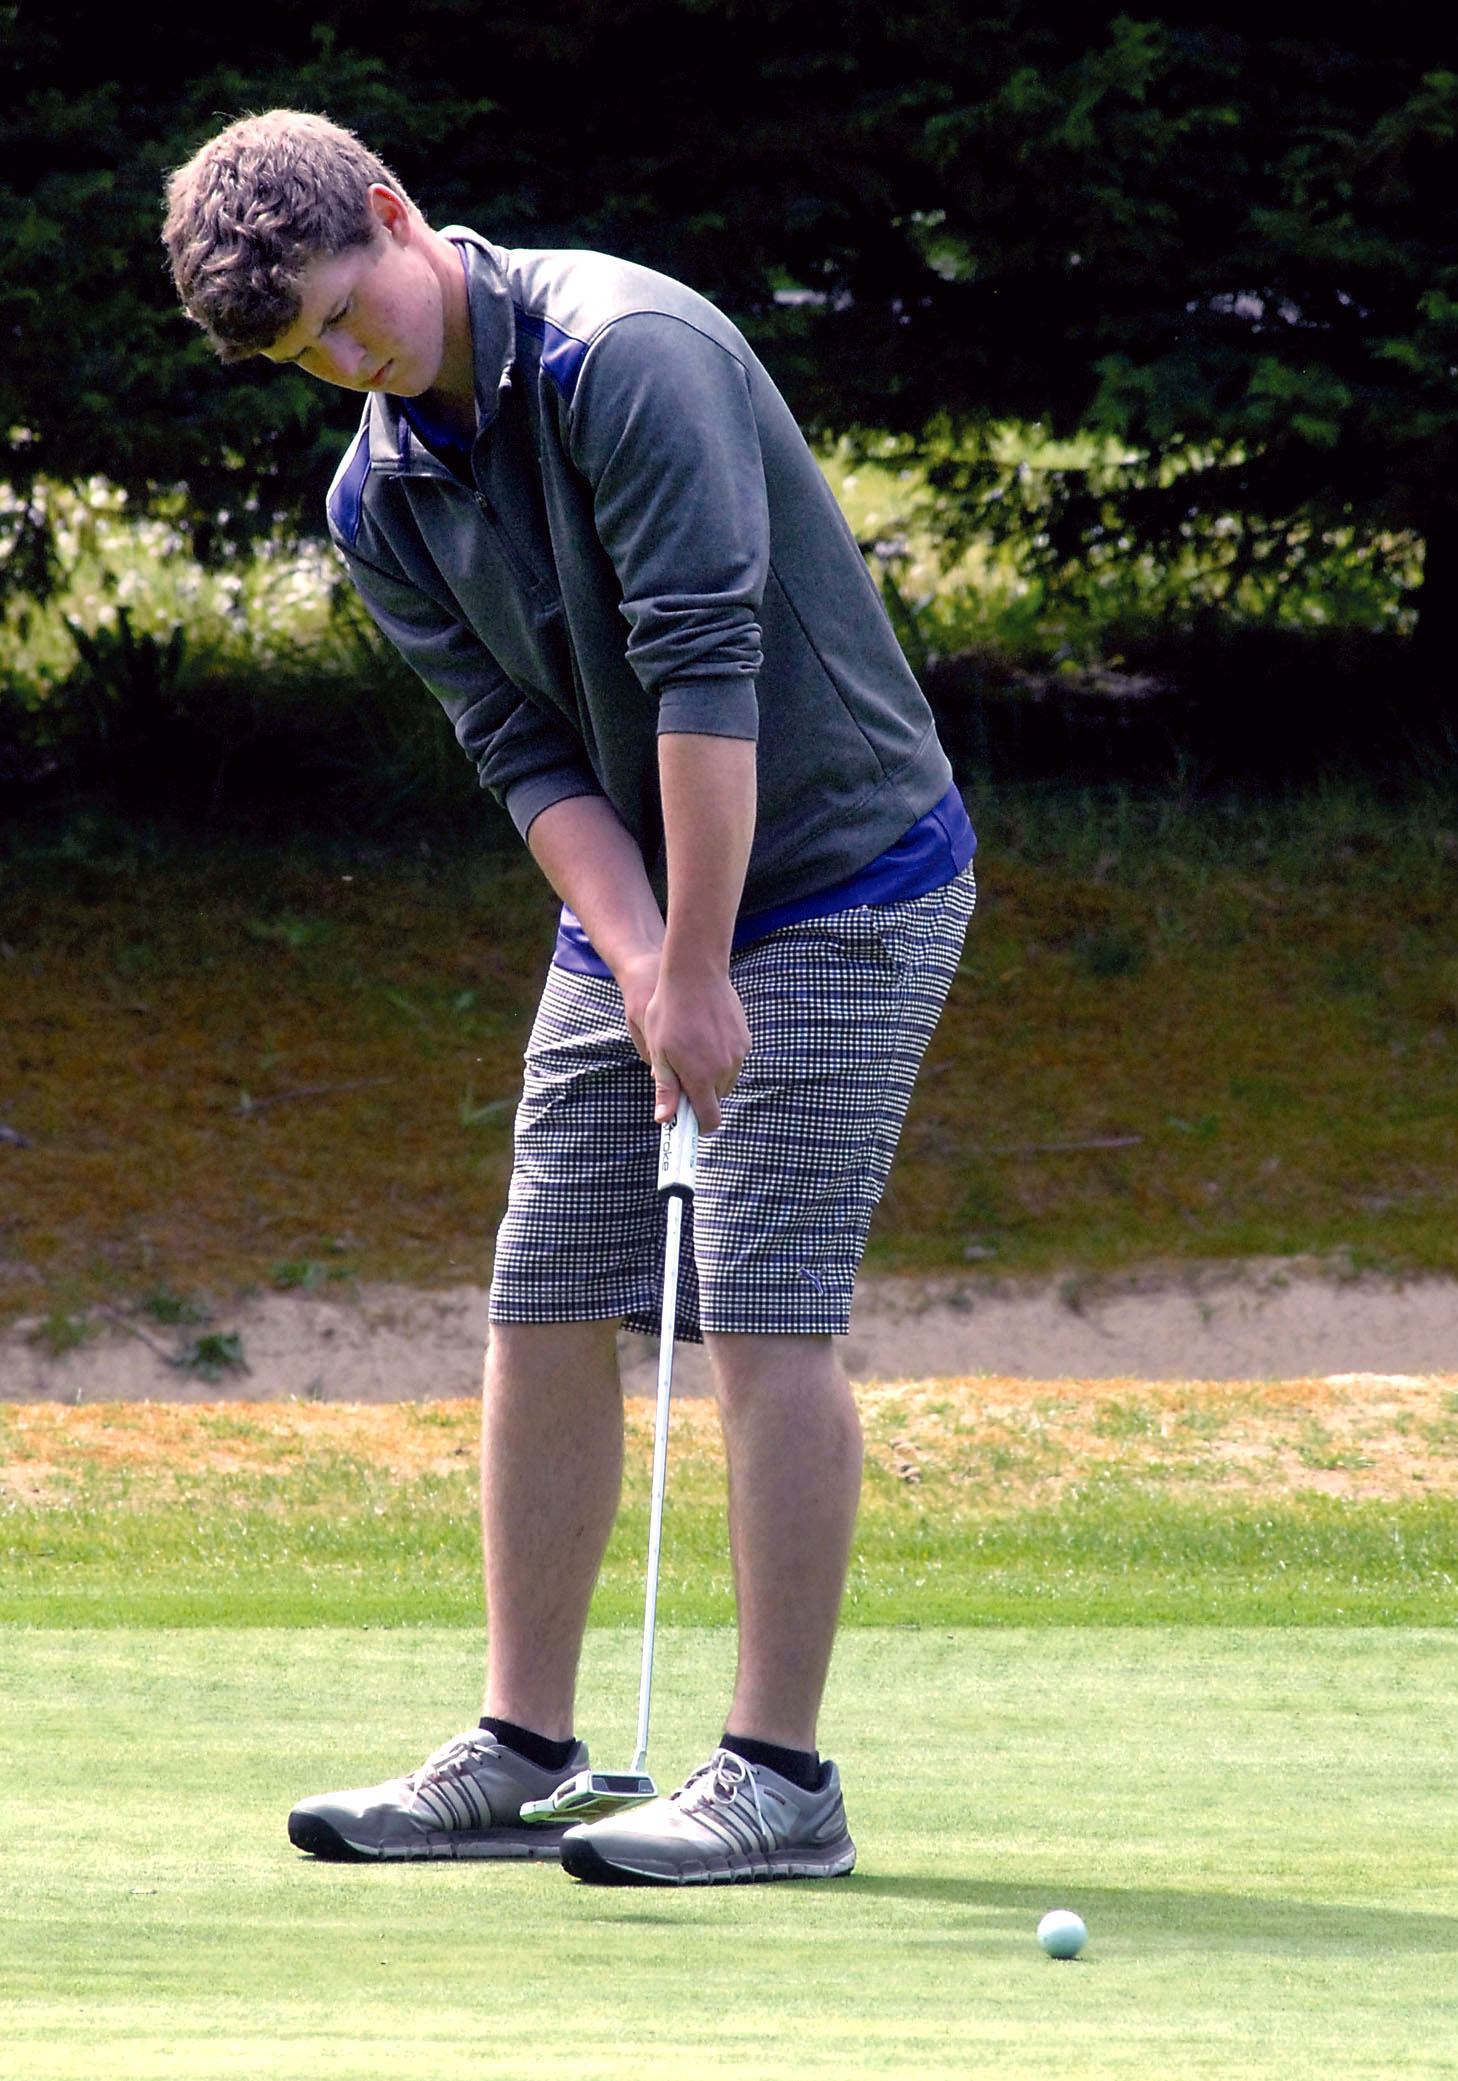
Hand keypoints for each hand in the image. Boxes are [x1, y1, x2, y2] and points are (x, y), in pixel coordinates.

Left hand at [641, 960, 749, 1131]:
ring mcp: (738, 1053)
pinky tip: (706, 1035)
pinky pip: (734, 1059)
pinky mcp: (745, 1039)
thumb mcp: (659, 1051)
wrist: (695, 974)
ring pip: (726, 1079)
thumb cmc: (668, 1012)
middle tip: (681, 1072)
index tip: (688, 1120)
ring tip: (692, 1048)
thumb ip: (666, 1088)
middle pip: (717, 1098)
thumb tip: (665, 1119)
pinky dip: (722, 1057)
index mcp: (700, 1076)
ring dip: (712, 1075)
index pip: (709, 1118)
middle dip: (701, 1094)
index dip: (699, 1125)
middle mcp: (724, 1069)